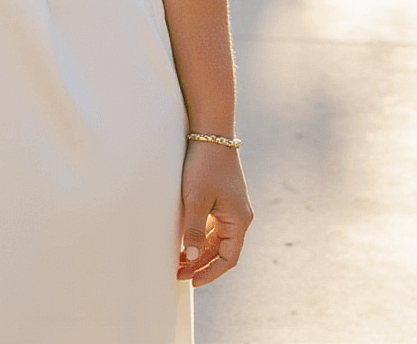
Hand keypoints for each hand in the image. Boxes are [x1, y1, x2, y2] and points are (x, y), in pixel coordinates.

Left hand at [175, 141, 252, 285]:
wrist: (210, 134)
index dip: (210, 273)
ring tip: (176, 261)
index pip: (228, 259)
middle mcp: (239, 217)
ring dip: (198, 251)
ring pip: (216, 240)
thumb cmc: (204, 165)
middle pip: (221, 251)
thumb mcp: (196, 199)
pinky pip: (213, 227)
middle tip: (177, 273)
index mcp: (239, 220)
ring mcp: (231, 208)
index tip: (191, 282)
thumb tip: (190, 258)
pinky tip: (183, 241)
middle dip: (200, 264)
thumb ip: (193, 230)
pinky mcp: (222, 200)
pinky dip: (199, 237)